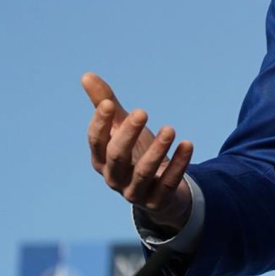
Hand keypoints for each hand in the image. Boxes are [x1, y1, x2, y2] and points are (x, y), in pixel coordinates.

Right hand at [83, 72, 193, 231]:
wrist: (159, 190)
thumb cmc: (135, 153)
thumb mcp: (121, 129)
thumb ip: (106, 105)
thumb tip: (86, 75)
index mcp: (102, 160)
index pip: (96, 143)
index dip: (99, 124)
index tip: (109, 104)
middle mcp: (115, 178)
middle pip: (117, 157)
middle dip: (128, 134)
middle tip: (142, 111)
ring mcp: (136, 192)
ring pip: (143, 173)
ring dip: (157, 150)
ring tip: (171, 128)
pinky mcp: (158, 201)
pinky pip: (169, 183)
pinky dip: (179, 164)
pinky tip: (188, 144)